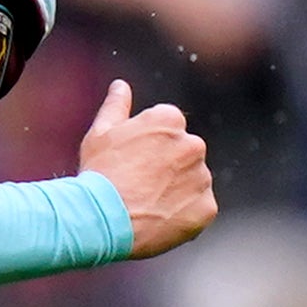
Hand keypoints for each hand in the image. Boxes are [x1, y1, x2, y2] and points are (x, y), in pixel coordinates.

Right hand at [76, 79, 217, 258]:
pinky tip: (159, 218)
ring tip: (148, 204)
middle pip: (184, 153)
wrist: (102, 220)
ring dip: (177, 190)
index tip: (133, 161)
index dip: (149, 146)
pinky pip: (200, 208)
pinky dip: (185, 213)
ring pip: (193, 181)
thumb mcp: (100, 134)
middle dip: (167, 166)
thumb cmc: (98, 174)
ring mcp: (202, 177)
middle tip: (139, 185)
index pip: (169, 127)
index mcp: (169, 120)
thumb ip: (116, 106)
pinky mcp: (207, 207)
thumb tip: (121, 85)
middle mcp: (193, 144)